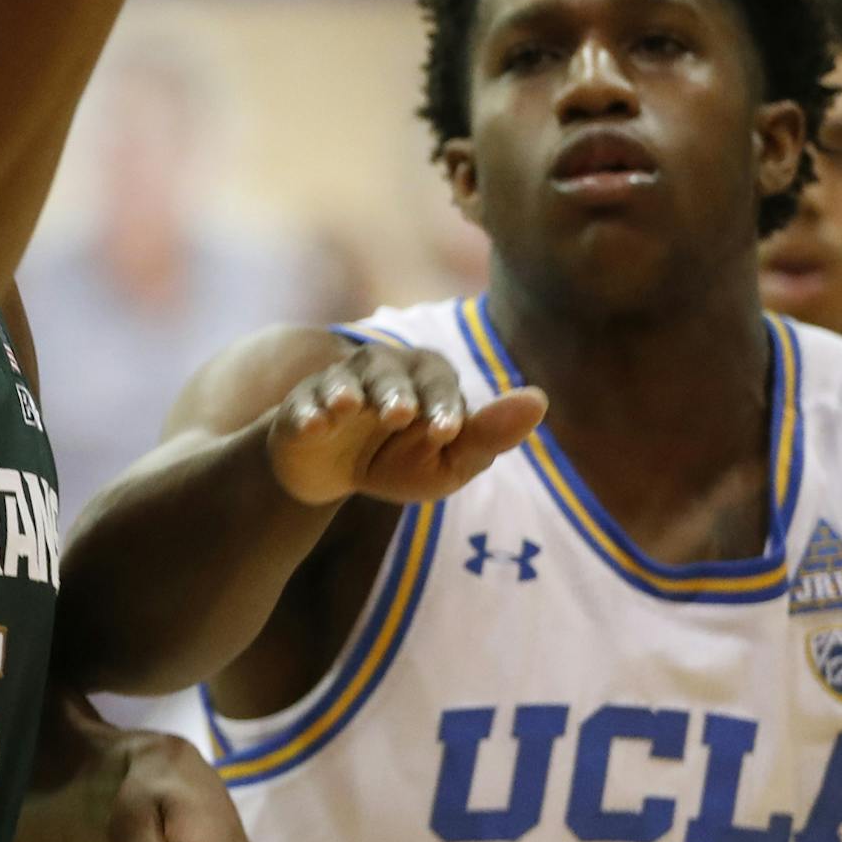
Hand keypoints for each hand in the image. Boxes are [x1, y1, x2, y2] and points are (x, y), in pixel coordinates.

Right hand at [268, 342, 546, 506]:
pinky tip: (317, 424)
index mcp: (426, 376)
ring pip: (344, 379)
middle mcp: (381, 368)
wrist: (331, 473)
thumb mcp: (448, 461)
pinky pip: (304, 403)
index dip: (443, 406)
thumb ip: (489, 435)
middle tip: (400, 415)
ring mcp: (337, 383)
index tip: (447, 432)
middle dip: (395, 392)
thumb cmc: (400, 460)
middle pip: (389, 372)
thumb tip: (539, 399)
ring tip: (350, 408)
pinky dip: (310, 411)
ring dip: (349, 391)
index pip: (439, 383)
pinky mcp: (302, 403)